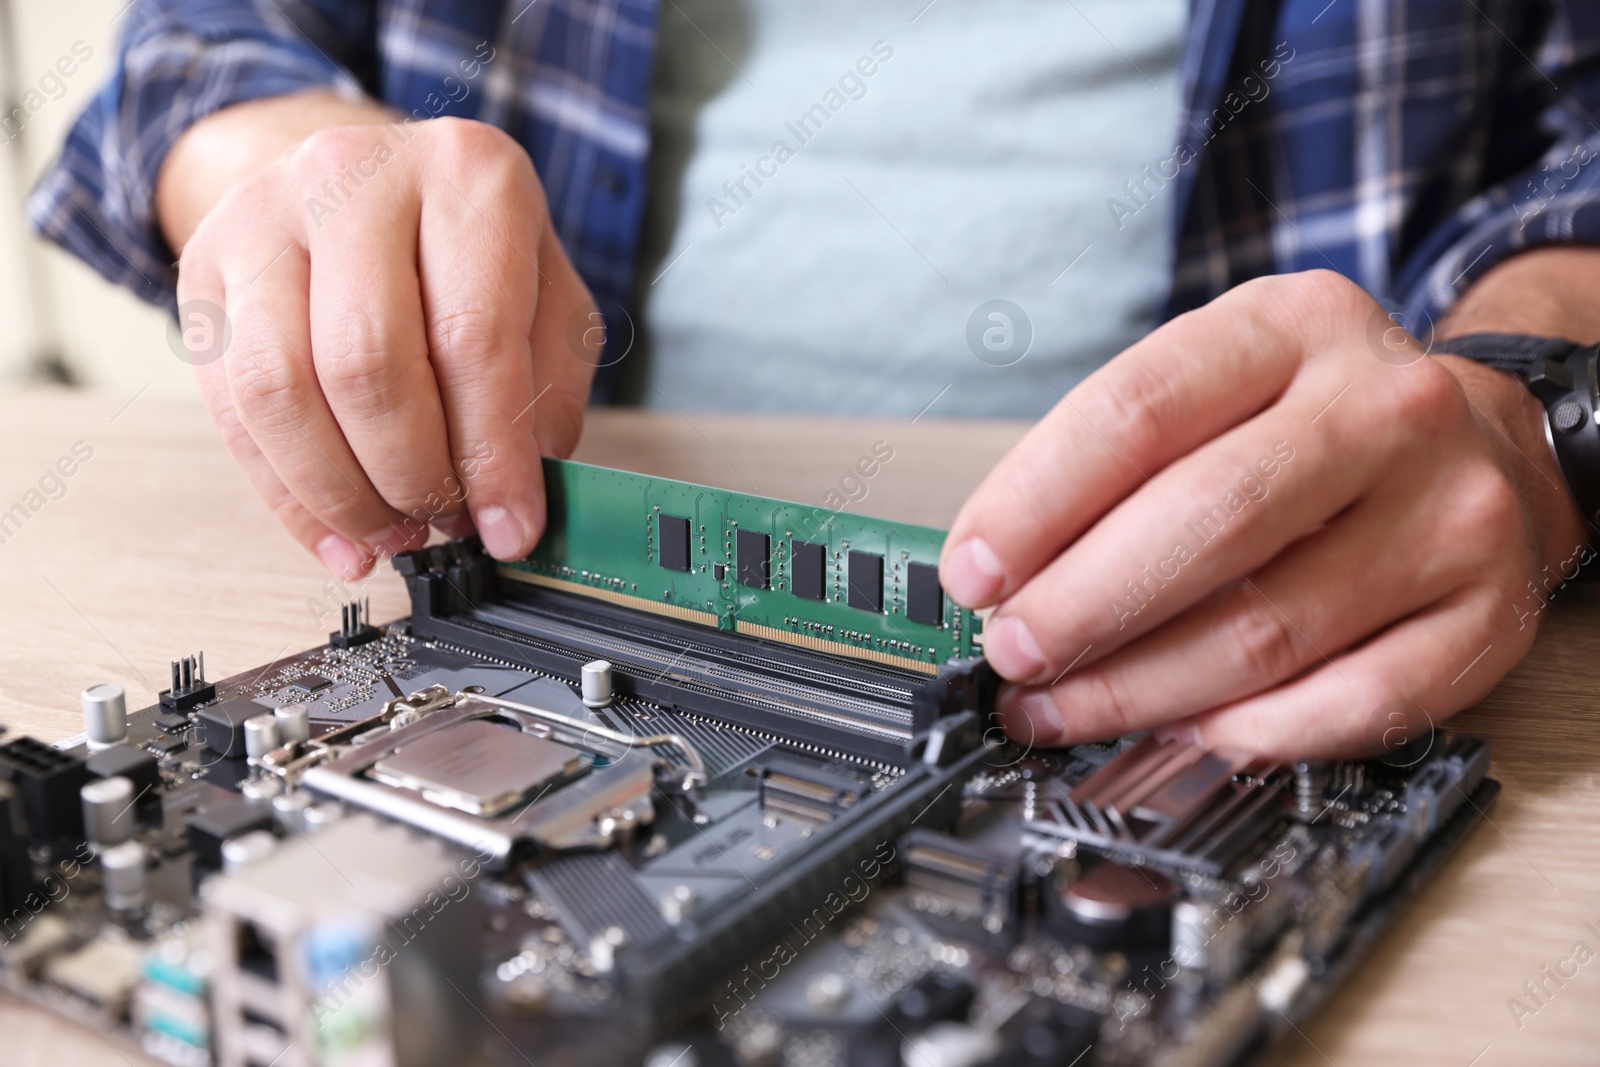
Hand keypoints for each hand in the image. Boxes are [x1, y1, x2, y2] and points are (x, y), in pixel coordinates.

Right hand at [163, 97, 597, 577]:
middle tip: (447, 525)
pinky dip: (289, 497)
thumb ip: (546, 393)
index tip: (511, 530)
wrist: (362, 178)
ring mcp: (264, 215)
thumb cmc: (471, 252)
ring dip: (343, 494)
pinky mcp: (204, 267)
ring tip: (395, 535)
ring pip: (281, 390)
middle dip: (412, 475)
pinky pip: (232, 409)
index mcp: (467, 175)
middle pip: (366, 365)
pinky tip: (340, 538)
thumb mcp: (546, 299)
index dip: (492, 455)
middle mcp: (354, 176)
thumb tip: (519, 500)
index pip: (474, 337)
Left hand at [940, 268, 1587, 757]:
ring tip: (1066, 707)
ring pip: (1267, 628)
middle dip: (1082, 607)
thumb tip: (1001, 575)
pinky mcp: (1490, 611)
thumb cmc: (1317, 422)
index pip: (1137, 412)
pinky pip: (1357, 702)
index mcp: (1294, 326)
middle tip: (1014, 654)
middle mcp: (1387, 407)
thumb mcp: (1219, 385)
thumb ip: (1116, 463)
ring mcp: (1453, 510)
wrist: (1490, 442)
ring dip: (1141, 690)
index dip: (1035, 505)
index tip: (973, 573)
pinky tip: (1186, 733)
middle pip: (1204, 520)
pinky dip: (1254, 733)